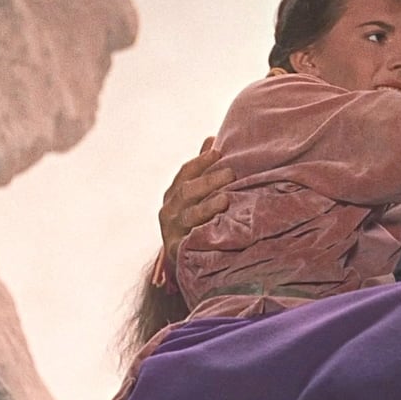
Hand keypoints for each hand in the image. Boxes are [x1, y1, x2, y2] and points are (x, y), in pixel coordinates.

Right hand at [159, 137, 233, 259]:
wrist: (182, 259)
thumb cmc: (192, 219)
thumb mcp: (194, 194)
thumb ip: (202, 169)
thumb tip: (211, 139)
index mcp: (174, 193)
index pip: (186, 173)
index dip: (201, 161)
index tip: (218, 152)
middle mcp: (170, 210)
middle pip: (186, 192)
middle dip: (208, 181)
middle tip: (230, 174)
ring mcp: (173, 230)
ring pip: (188, 216)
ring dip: (207, 207)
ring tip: (225, 199)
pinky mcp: (178, 250)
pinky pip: (190, 241)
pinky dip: (203, 234)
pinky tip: (217, 229)